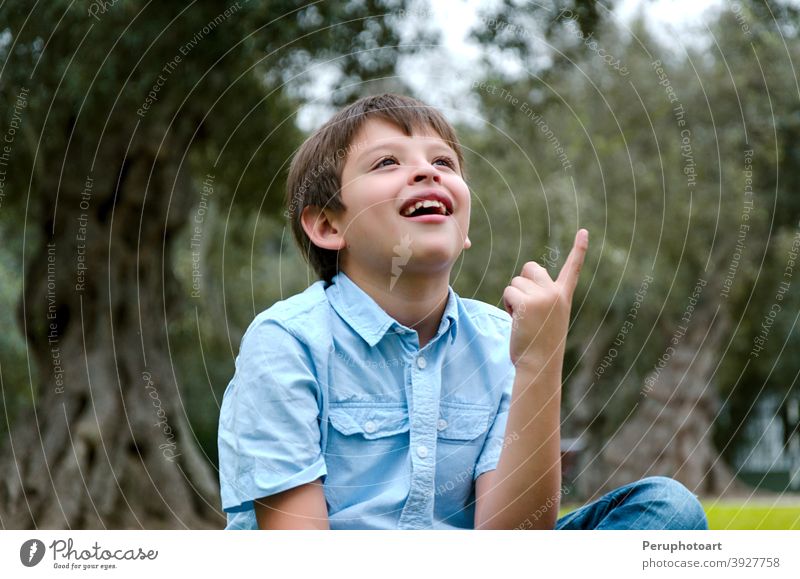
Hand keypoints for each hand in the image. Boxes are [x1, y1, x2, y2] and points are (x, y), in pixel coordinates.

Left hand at [502, 229, 588, 369]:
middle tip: (526, 308)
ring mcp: (543, 297)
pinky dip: (507, 305)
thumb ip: (540, 297)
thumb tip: (521, 285)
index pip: (573, 269)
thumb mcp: (546, 317)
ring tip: (523, 319)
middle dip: (522, 283)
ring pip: (515, 282)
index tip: (584, 232)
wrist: (539, 365)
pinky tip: (517, 320)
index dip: (579, 250)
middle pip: (530, 268)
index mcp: (564, 296)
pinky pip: (508, 292)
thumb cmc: (538, 344)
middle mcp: (556, 293)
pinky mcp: (528, 303)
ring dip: (513, 298)